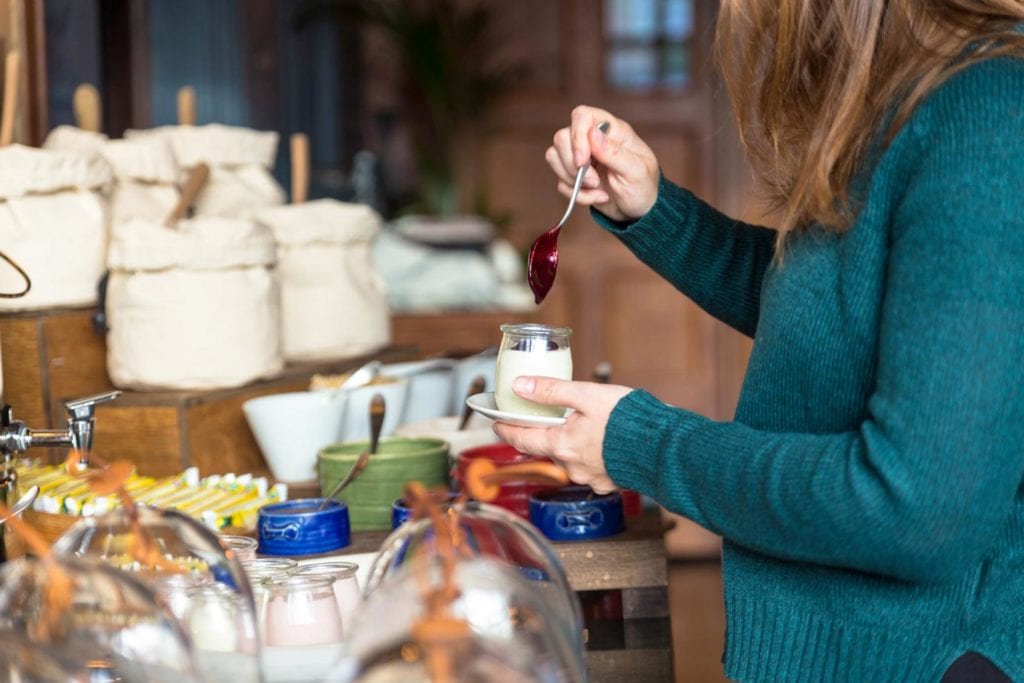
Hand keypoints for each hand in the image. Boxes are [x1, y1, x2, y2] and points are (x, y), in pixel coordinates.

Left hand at [492, 376, 631, 493]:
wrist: (665, 447)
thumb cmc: (629, 419)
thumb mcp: (587, 394)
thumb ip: (552, 390)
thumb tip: (520, 386)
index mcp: (562, 445)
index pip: (522, 439)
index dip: (506, 430)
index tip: (496, 423)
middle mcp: (572, 467)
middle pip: (548, 448)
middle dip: (546, 433)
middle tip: (548, 416)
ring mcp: (591, 478)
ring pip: (571, 458)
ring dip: (572, 443)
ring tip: (588, 425)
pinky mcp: (609, 483)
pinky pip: (592, 467)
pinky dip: (593, 453)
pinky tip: (606, 441)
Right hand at [545, 105, 659, 221]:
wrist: (639, 210)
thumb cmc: (643, 186)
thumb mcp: (636, 171)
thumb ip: (614, 153)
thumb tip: (593, 134)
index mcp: (612, 131)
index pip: (582, 116)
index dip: (577, 136)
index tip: (583, 160)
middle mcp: (592, 140)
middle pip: (562, 137)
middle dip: (572, 164)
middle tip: (594, 181)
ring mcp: (581, 157)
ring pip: (554, 157)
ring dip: (572, 179)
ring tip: (597, 189)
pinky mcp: (574, 176)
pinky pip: (560, 181)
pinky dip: (576, 194)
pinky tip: (597, 197)